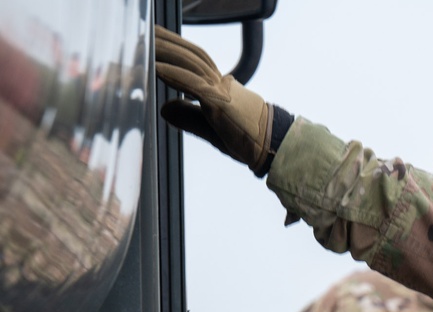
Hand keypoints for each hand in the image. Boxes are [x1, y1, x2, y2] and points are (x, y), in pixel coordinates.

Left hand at [155, 25, 273, 175]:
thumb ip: (188, 116)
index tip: (156, 41)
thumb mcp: (211, 128)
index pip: (194, 61)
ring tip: (144, 43)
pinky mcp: (221, 102)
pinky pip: (194, 84)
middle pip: (191, 54)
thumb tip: (165, 108)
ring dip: (165, 52)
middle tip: (145, 31)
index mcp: (220, 88)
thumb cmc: (249, 139)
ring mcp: (221, 91)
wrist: (274, 146)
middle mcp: (221, 83)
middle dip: (167, 41)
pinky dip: (174, 74)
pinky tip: (156, 67)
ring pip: (190, 63)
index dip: (175, 50)